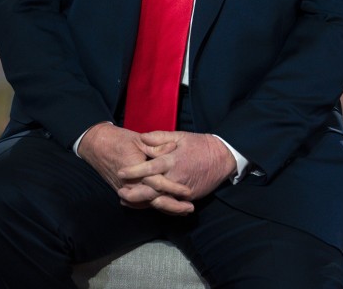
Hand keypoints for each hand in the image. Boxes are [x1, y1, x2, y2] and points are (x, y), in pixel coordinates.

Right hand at [77, 122, 182, 206]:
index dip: (173, 187)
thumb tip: (173, 148)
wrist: (97, 146)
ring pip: (148, 204)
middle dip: (173, 205)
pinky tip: (167, 209)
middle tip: (189, 208)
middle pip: (154, 199)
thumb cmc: (119, 140)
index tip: (188, 191)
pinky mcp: (124, 192)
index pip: (157, 182)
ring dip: (166, 208)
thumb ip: (156, 146)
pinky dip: (154, 207)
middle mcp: (130, 183)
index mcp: (135, 168)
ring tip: (183, 211)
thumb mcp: (139, 139)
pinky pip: (140, 204)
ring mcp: (126, 190)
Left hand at [116, 131, 235, 214]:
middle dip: (134, 192)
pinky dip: (157, 206)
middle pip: (152, 188)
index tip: (121, 172)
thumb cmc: (199, 144)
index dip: (134, 170)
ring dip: (143, 201)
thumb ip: (159, 137)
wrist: (222, 158)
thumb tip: (142, 137)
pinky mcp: (188, 197)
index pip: (150, 167)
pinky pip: (171, 204)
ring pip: (160, 199)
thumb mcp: (180, 136)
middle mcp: (176, 176)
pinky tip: (146, 205)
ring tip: (127, 201)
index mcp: (172, 160)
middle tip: (120, 192)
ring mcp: (183, 189)